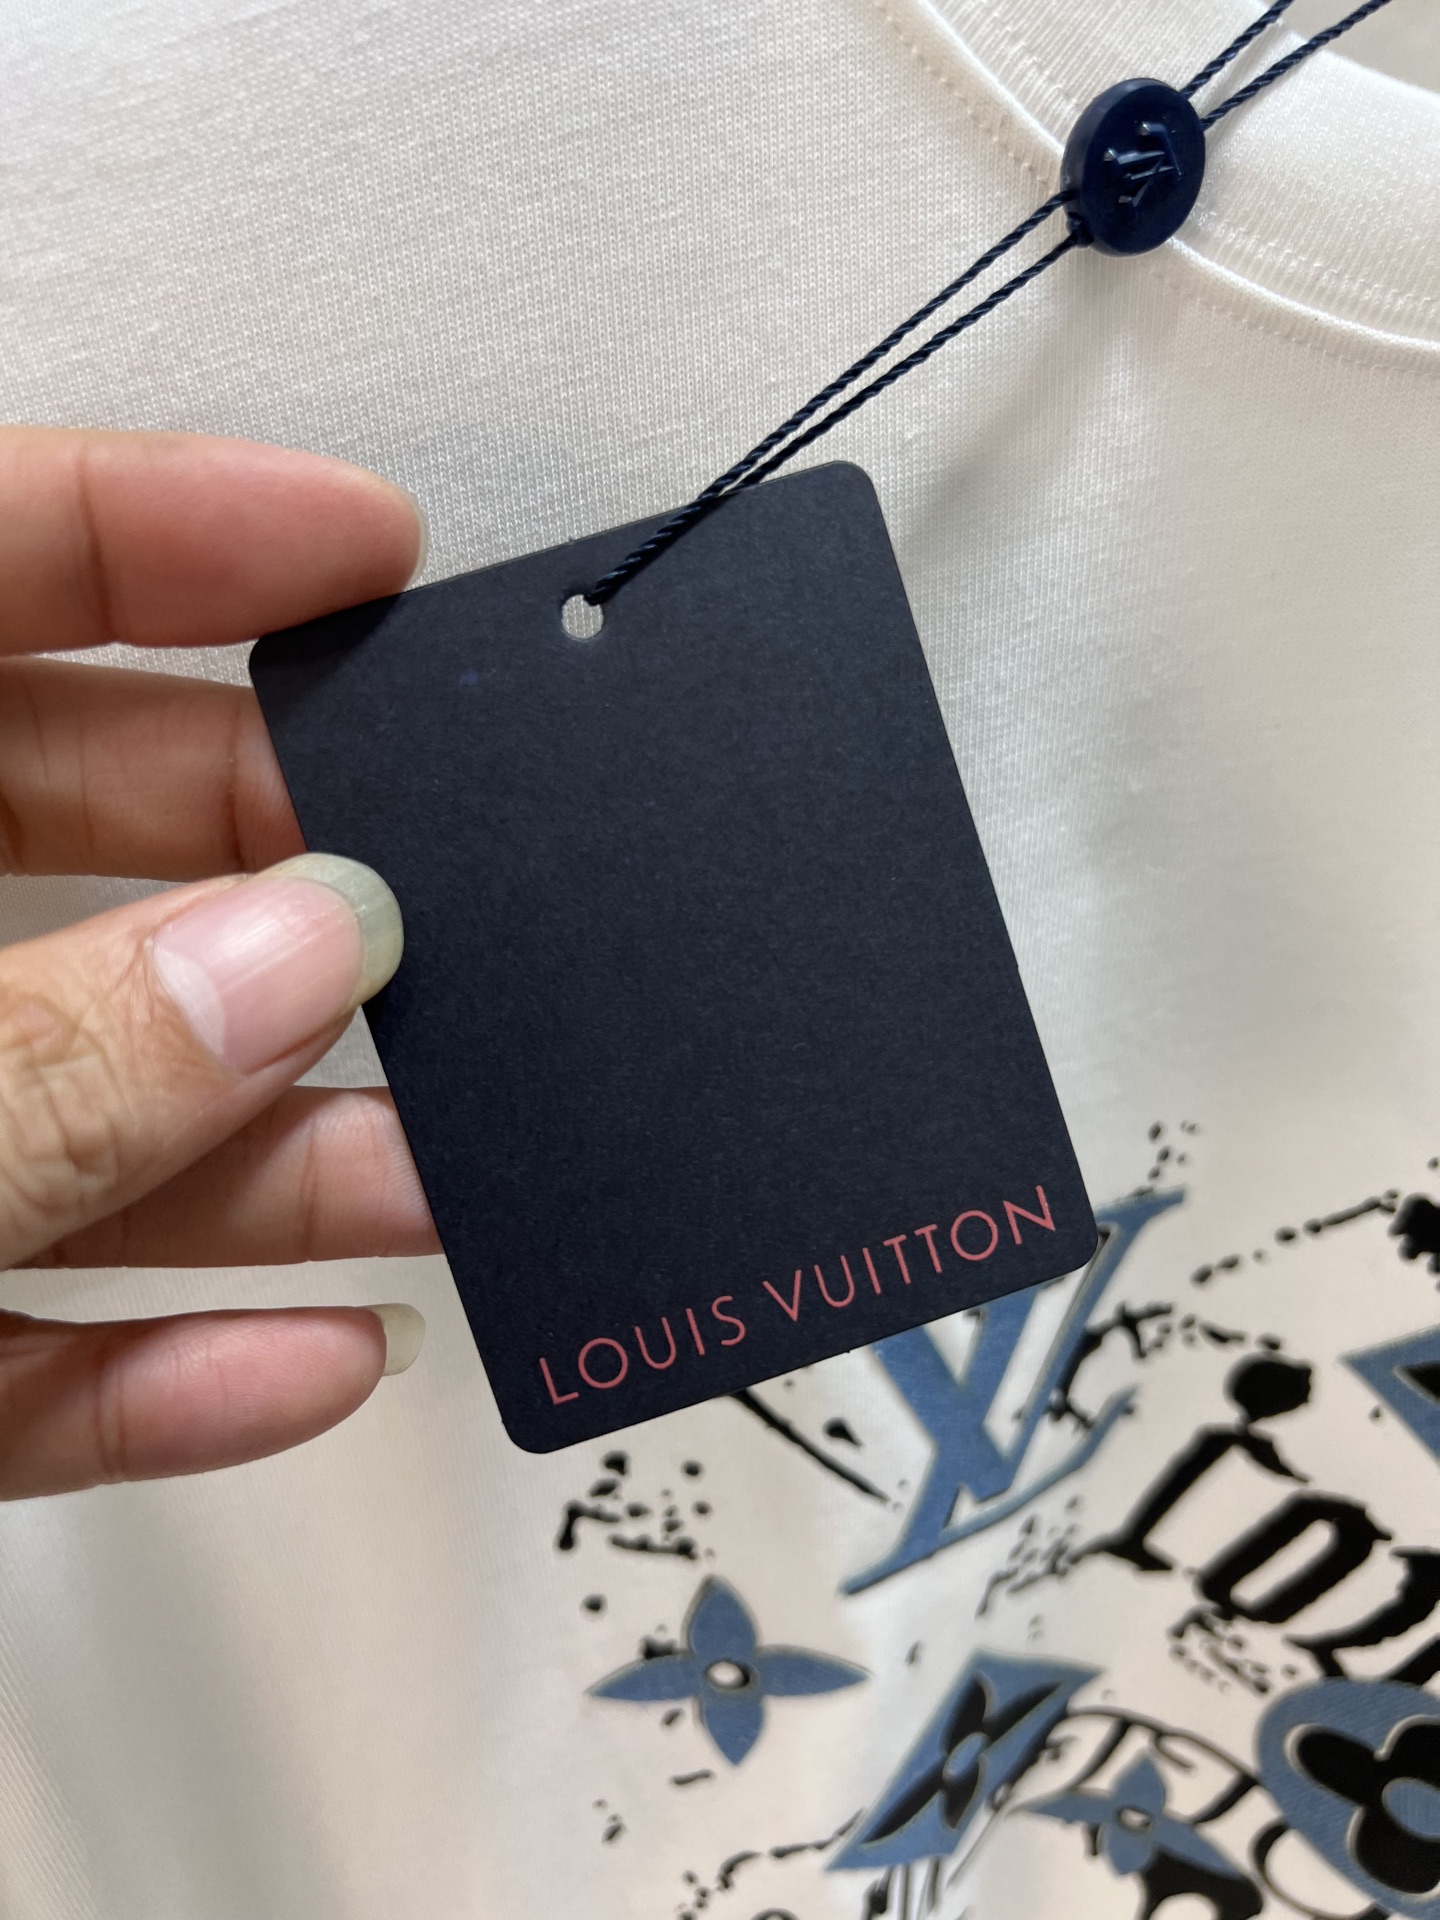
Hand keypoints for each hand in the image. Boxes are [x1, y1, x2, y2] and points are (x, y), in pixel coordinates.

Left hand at [0, 426, 438, 1497]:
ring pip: (58, 1119)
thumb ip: (36, 1060)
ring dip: (261, 1167)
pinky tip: (310, 1365)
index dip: (164, 524)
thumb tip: (309, 955)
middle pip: (48, 837)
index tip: (376, 551)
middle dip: (270, 876)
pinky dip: (140, 1373)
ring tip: (449, 1178)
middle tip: (451, 892)